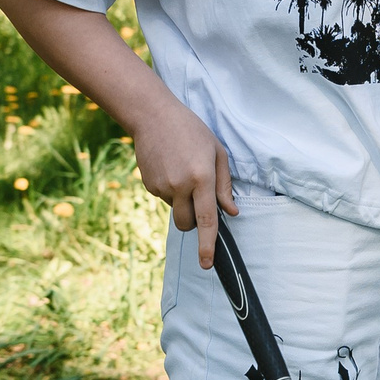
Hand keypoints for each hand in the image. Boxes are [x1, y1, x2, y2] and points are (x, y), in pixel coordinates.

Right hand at [130, 94, 236, 268]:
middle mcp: (180, 186)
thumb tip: (231, 212)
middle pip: (187, 224)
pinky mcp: (148, 185)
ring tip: (182, 170)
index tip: (207, 263)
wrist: (153, 116)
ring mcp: (161, 187)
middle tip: (198, 198)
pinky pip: (164, 198)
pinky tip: (170, 167)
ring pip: (176, 210)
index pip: (207, 219)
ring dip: (182, 200)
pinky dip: (170, 190)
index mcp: (201, 178)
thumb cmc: (191, 131)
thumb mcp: (217, 153)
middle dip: (194, 222)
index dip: (207, 244)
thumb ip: (225, 185)